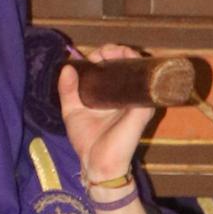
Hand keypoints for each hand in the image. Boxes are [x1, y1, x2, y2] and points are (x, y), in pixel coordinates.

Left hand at [58, 45, 154, 184]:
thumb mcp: (72, 111)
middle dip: (115, 50)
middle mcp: (125, 94)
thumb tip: (67, 67)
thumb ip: (67, 90)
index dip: (102, 55)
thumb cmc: (88, 140)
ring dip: (127, 54)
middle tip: (106, 52)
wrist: (98, 163)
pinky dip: (138, 66)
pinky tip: (128, 59)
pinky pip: (145, 81)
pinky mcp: (143, 106)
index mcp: (110, 94)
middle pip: (125, 64)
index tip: (94, 56)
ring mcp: (137, 99)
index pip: (110, 67)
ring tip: (117, 52)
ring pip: (137, 68)